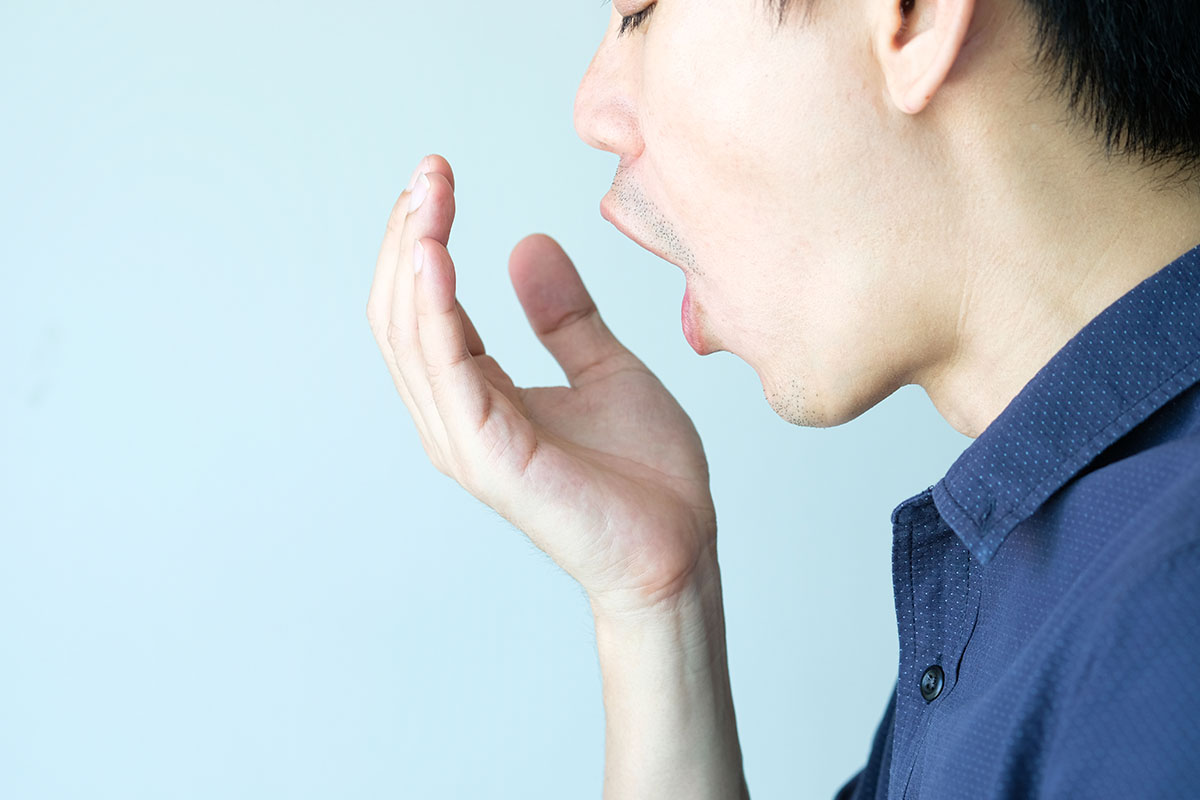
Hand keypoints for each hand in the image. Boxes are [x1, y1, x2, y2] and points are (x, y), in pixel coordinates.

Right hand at [366, 155, 716, 615]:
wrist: (679, 548)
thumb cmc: (646, 476)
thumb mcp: (607, 369)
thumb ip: (564, 316)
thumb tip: (525, 243)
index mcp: (480, 396)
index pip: (426, 308)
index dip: (424, 240)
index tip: (439, 176)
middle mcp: (457, 415)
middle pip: (403, 313)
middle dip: (409, 236)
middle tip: (429, 171)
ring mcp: (466, 438)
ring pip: (411, 335)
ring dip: (412, 258)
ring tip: (426, 196)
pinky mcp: (488, 456)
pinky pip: (446, 371)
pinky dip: (434, 310)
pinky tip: (437, 256)